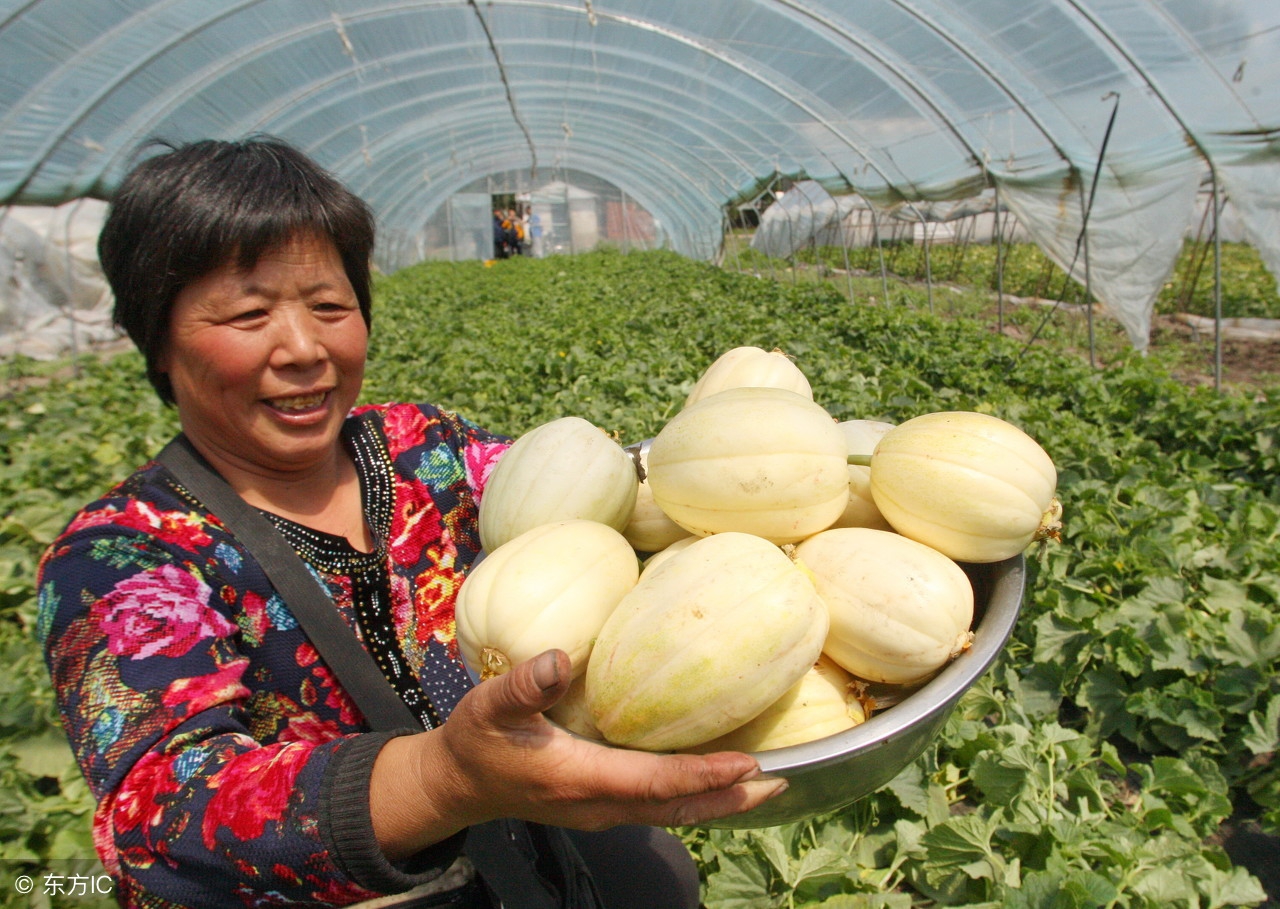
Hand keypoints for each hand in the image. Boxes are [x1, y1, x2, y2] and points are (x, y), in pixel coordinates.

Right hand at [371, 650, 787, 858]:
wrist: (458, 785)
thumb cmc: (476, 741)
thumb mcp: (489, 708)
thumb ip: (524, 687)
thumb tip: (556, 658)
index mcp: (580, 780)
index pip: (656, 783)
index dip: (704, 775)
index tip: (749, 763)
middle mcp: (601, 805)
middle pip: (678, 807)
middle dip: (730, 797)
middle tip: (782, 781)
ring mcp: (603, 810)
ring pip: (673, 811)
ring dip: (719, 800)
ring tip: (766, 785)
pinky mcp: (602, 805)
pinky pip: (659, 804)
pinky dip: (694, 794)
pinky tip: (715, 776)